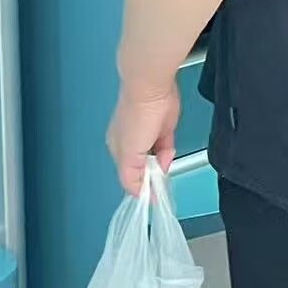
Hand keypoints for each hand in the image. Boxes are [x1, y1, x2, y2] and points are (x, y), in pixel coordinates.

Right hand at [107, 83, 180, 197]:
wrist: (152, 91)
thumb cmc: (136, 117)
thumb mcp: (129, 155)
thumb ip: (131, 177)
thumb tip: (139, 192)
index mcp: (118, 150)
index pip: (130, 177)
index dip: (142, 187)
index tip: (154, 196)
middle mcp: (132, 144)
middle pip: (145, 169)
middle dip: (154, 175)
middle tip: (162, 178)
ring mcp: (149, 136)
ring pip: (157, 160)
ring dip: (163, 163)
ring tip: (164, 155)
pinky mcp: (164, 130)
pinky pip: (167, 148)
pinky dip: (169, 153)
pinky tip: (169, 149)